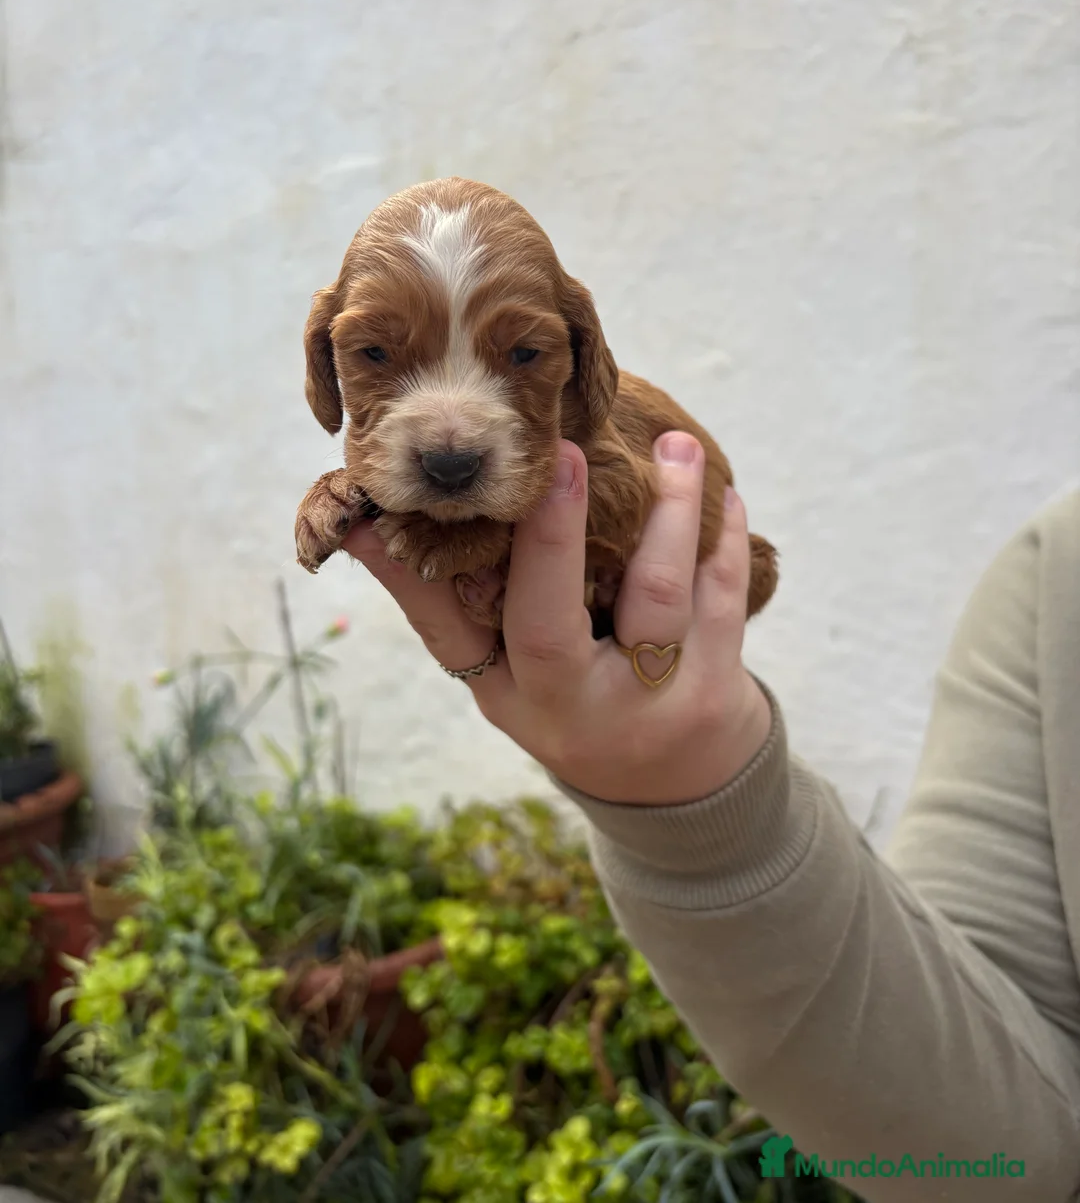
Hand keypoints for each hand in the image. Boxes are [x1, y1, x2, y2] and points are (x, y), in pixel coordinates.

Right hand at [343, 433, 771, 805]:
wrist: (676, 789)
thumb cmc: (571, 702)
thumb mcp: (503, 675)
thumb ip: (445, 602)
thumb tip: (359, 519)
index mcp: (508, 697)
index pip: (446, 631)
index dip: (419, 573)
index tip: (391, 505)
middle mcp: (568, 709)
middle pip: (548, 622)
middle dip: (551, 532)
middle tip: (560, 450)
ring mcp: (645, 705)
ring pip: (655, 595)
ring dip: (668, 511)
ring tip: (674, 446)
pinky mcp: (714, 692)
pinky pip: (723, 600)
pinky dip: (723, 539)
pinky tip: (725, 492)